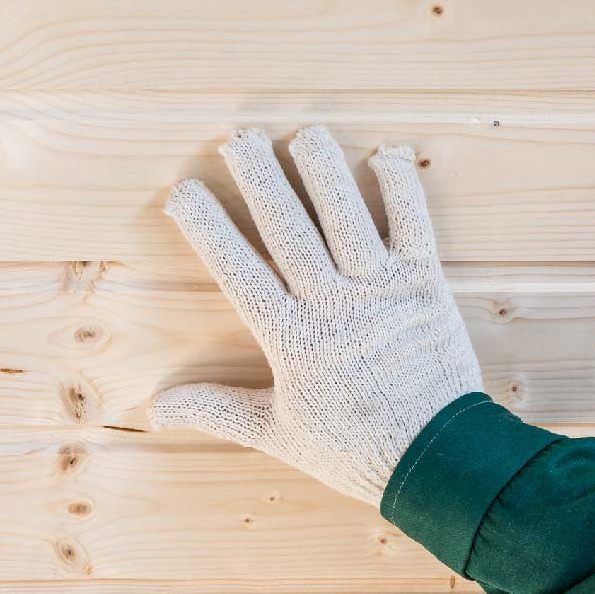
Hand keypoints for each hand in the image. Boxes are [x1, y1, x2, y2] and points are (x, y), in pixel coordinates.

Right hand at [149, 126, 483, 505]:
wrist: (438, 460)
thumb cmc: (355, 449)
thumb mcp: (278, 434)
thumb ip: (218, 410)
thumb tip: (156, 408)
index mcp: (292, 339)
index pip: (238, 271)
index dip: (208, 227)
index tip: (183, 191)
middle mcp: (333, 305)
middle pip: (288, 230)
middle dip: (260, 179)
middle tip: (239, 138)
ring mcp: (381, 291)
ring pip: (346, 216)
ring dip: (324, 171)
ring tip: (305, 134)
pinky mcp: (426, 285)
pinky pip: (413, 224)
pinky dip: (401, 187)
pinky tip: (387, 153)